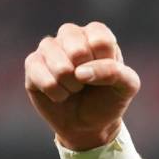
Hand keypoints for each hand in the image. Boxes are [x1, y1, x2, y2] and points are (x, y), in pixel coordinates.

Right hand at [23, 22, 140, 150]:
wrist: (88, 124)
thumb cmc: (109, 99)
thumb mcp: (127, 87)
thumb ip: (116, 73)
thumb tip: (80, 72)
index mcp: (97, 34)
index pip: (100, 40)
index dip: (104, 64)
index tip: (108, 75)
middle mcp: (71, 35)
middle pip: (75, 46)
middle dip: (85, 73)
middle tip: (87, 82)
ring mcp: (49, 48)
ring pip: (57, 62)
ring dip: (70, 84)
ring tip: (75, 88)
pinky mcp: (32, 63)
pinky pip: (40, 75)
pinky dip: (55, 92)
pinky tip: (60, 94)